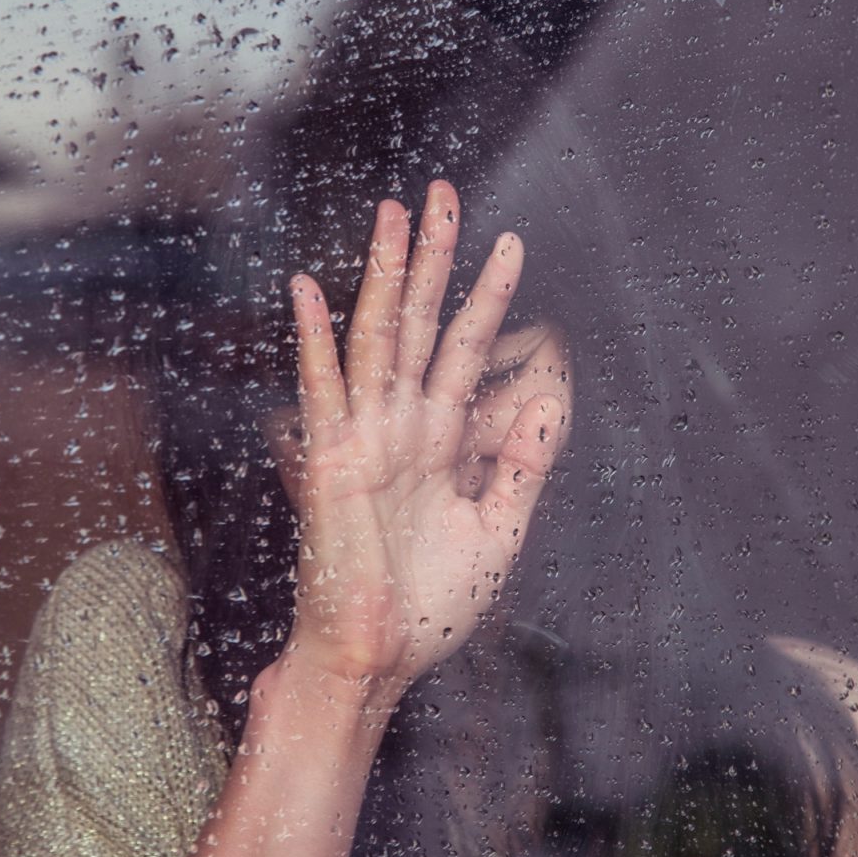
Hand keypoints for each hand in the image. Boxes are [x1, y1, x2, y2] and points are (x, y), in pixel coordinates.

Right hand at [267, 181, 565, 694]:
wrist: (379, 661)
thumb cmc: (429, 608)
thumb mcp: (496, 531)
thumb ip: (522, 466)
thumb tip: (548, 400)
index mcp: (439, 444)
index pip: (465, 352)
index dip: (487, 299)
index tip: (510, 246)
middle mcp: (401, 429)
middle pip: (419, 326)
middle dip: (434, 261)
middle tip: (444, 195)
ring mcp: (364, 441)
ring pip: (376, 341)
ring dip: (384, 277)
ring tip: (395, 214)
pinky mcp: (330, 464)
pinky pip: (323, 392)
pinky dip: (314, 341)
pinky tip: (310, 289)